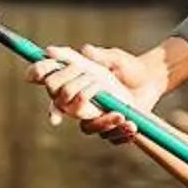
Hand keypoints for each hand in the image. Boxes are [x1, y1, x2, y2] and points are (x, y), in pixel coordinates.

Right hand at [30, 43, 154, 140]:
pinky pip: (109, 137)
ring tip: (121, 114)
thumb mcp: (116, 59)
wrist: (151, 81)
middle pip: (61, 105)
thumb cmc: (129, 67)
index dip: (39, 76)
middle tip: (96, 82)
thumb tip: (83, 50)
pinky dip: (120, 132)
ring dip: (103, 122)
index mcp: (75, 81)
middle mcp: (79, 102)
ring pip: (86, 128)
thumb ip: (99, 56)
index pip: (51, 83)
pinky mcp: (109, 129)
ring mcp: (94, 118)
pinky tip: (131, 125)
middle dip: (76, 93)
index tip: (36, 77)